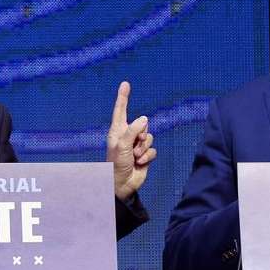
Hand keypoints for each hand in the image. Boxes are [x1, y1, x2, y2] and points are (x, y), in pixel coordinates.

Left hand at [106, 81, 155, 199]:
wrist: (121, 185)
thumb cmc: (116, 165)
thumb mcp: (122, 145)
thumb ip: (133, 130)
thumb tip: (144, 119)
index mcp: (117, 131)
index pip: (121, 110)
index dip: (123, 97)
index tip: (125, 84)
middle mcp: (127, 136)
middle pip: (143, 125)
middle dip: (142, 135)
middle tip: (133, 147)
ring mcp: (136, 145)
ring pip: (150, 137)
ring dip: (144, 148)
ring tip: (135, 157)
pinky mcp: (144, 155)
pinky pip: (153, 150)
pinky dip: (148, 157)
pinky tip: (140, 163)